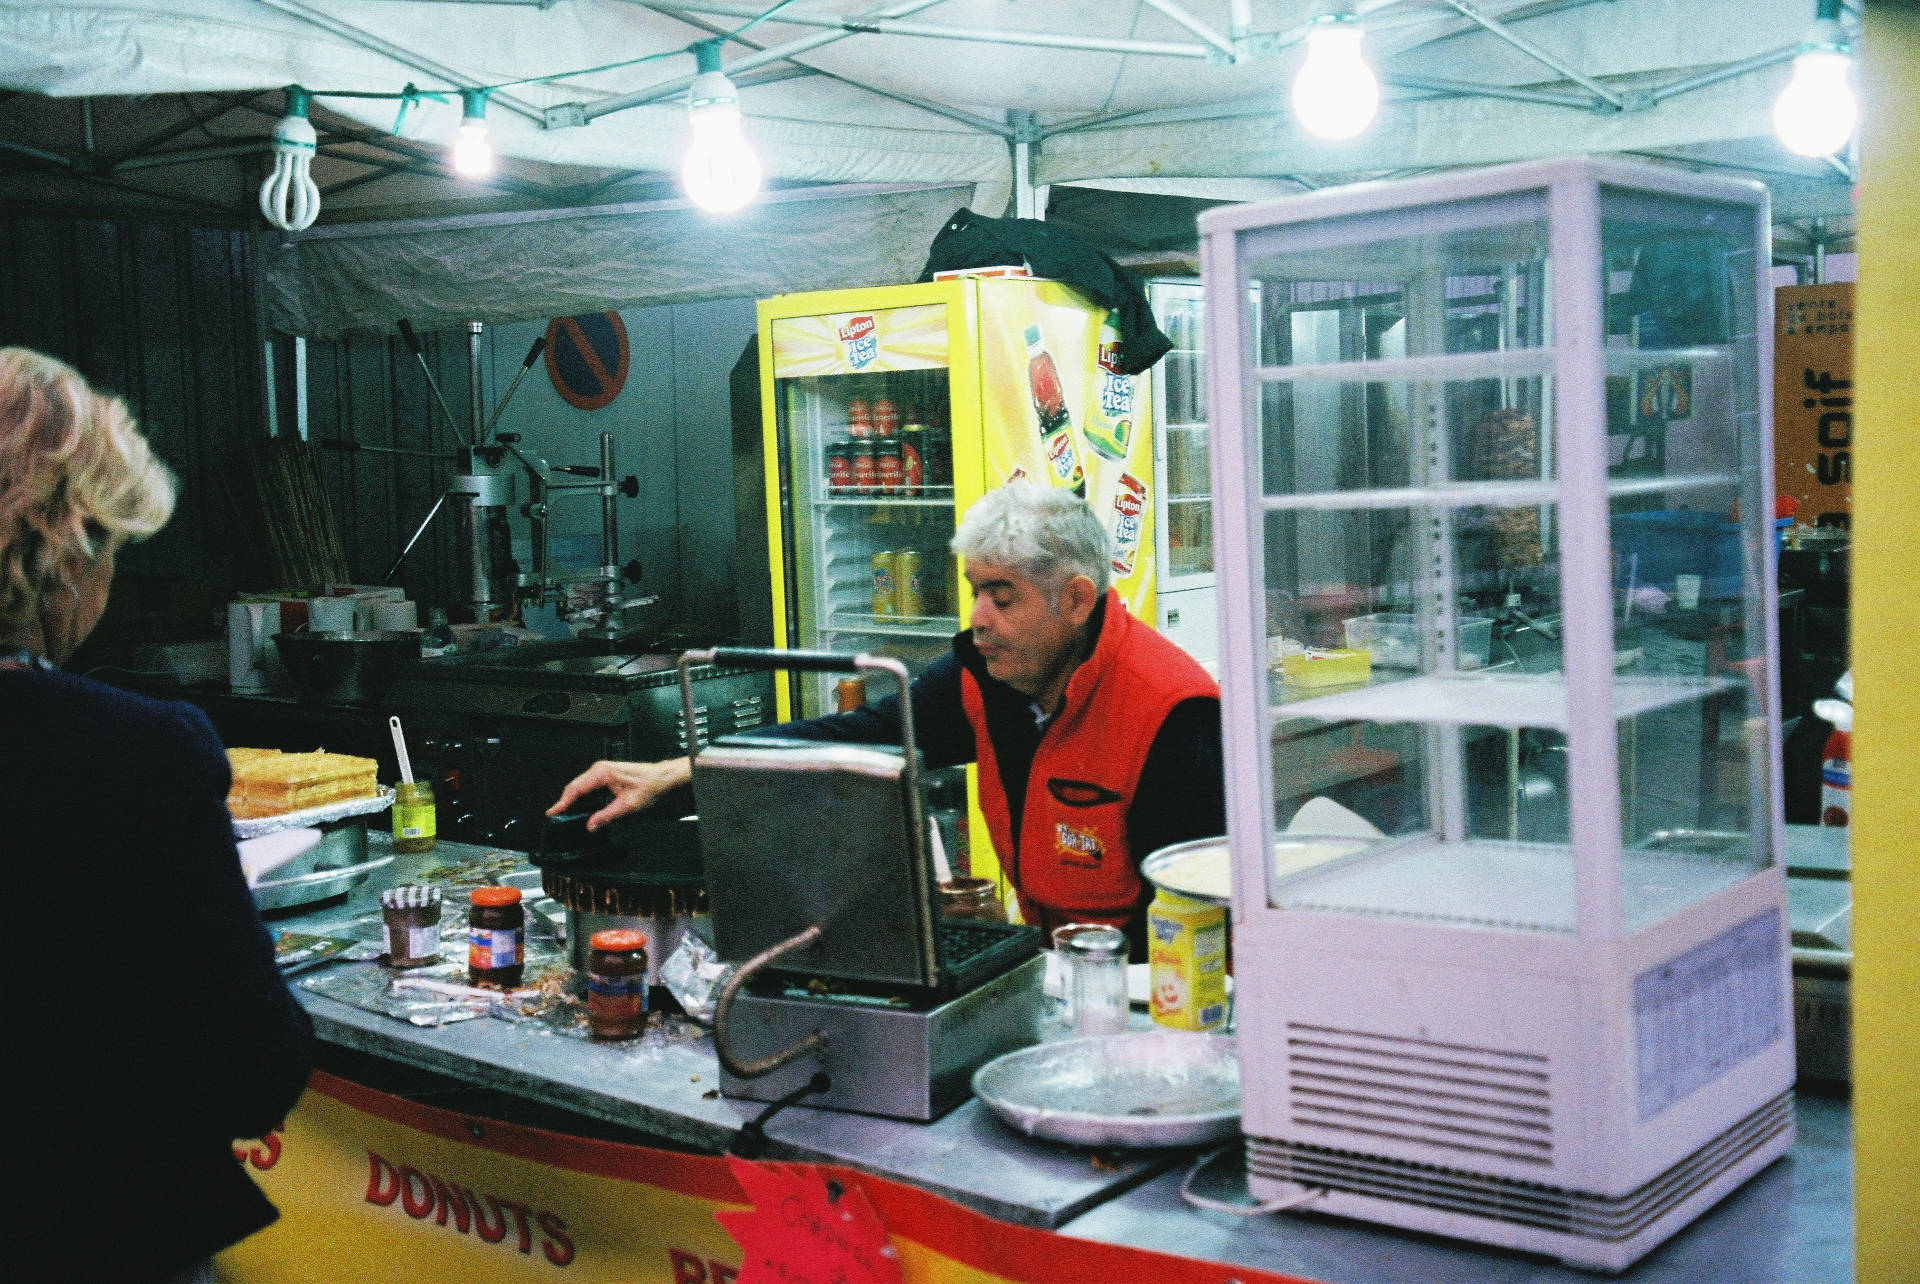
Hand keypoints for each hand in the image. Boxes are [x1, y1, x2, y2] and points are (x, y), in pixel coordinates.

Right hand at [546, 758, 689, 830]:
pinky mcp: (606, 774)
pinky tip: (580, 806)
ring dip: (573, 798)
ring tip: (564, 812)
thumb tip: (591, 825)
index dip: (562, 802)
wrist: (661, 778)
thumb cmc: (649, 786)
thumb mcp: (627, 806)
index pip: (576, 789)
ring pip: (580, 785)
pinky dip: (582, 795)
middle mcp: (600, 769)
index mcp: (602, 773)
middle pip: (575, 786)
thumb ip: (606, 816)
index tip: (553, 812)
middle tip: (555, 815)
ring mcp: (602, 770)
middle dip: (564, 801)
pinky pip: (588, 785)